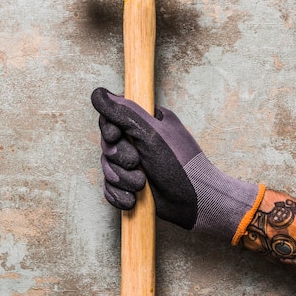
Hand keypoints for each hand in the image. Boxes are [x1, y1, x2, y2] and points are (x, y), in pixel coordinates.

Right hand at [91, 87, 263, 241]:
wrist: (197, 202)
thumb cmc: (180, 165)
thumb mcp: (151, 133)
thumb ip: (123, 112)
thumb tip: (98, 93)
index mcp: (147, 121)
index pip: (111, 118)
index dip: (109, 130)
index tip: (115, 136)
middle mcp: (140, 141)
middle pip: (107, 145)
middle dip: (118, 159)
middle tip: (136, 163)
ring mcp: (136, 165)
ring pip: (107, 168)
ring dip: (121, 179)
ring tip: (141, 185)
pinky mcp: (132, 186)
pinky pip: (110, 188)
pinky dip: (118, 195)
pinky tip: (132, 200)